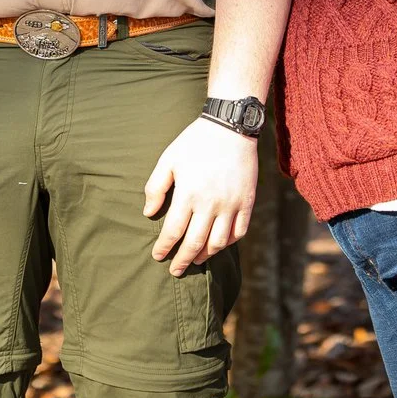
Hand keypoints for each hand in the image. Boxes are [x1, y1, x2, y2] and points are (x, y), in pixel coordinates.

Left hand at [144, 116, 256, 275]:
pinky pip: (239, 232)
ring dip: (205, 255)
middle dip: (183, 261)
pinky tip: (219, 244)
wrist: (231, 127)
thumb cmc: (195, 142)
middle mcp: (211, 204)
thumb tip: (149, 213)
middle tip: (175, 271)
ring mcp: (231, 204)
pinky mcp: (247, 202)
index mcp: (188, 194)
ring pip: (219, 243)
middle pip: (195, 243)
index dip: (164, 247)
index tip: (157, 256)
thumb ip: (156, 187)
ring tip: (196, 260)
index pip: (173, 232)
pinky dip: (229, 243)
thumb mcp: (168, 159)